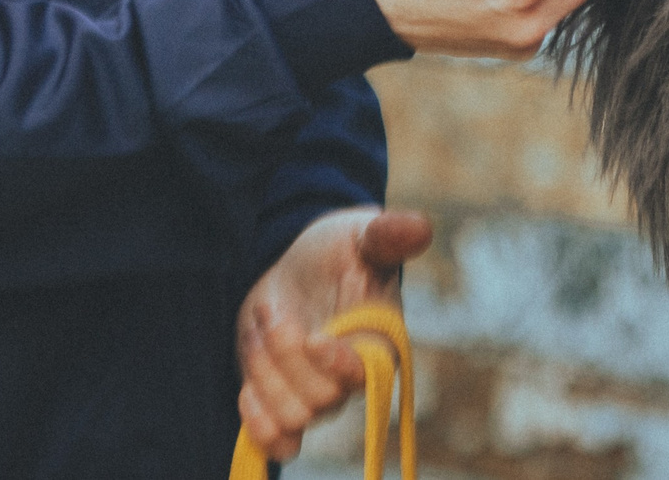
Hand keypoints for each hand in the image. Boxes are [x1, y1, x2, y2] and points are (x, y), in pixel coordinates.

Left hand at [235, 207, 433, 460]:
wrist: (300, 266)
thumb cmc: (340, 249)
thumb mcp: (362, 233)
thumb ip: (388, 235)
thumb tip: (420, 227)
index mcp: (379, 346)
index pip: (364, 378)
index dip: (337, 364)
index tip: (314, 337)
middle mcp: (350, 381)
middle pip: (320, 401)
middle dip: (286, 356)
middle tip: (274, 311)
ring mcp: (317, 397)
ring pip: (291, 418)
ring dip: (265, 374)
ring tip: (261, 330)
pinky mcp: (285, 405)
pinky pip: (277, 442)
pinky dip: (259, 424)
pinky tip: (248, 390)